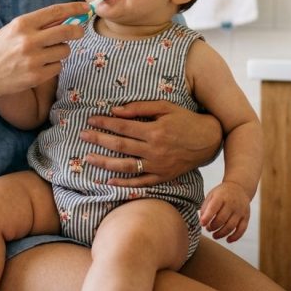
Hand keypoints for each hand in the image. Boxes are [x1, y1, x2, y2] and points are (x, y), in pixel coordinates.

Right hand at [0, 2, 87, 99]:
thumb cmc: (1, 49)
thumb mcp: (15, 30)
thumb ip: (39, 24)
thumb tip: (68, 16)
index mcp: (22, 24)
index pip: (55, 11)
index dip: (74, 8)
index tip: (86, 7)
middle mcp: (28, 40)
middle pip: (67, 31)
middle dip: (77, 30)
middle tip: (79, 31)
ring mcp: (33, 59)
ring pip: (64, 50)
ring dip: (60, 51)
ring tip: (45, 53)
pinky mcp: (36, 76)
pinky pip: (58, 67)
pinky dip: (53, 66)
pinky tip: (39, 66)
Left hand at [79, 100, 222, 186]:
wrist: (208, 140)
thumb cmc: (185, 120)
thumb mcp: (165, 107)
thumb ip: (140, 108)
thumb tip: (116, 111)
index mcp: (154, 130)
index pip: (122, 127)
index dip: (104, 123)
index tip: (90, 120)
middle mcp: (154, 150)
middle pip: (120, 146)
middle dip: (98, 140)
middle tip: (82, 136)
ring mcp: (158, 166)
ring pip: (126, 166)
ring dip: (105, 163)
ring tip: (88, 159)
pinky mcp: (162, 177)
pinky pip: (140, 182)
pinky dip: (124, 183)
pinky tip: (109, 181)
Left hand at [199, 181, 250, 241]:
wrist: (239, 188)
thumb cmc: (222, 194)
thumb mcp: (212, 195)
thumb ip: (205, 207)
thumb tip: (202, 221)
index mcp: (221, 196)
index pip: (213, 208)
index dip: (207, 217)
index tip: (202, 224)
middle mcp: (232, 203)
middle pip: (222, 219)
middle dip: (213, 227)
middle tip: (208, 229)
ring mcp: (240, 211)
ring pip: (231, 226)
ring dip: (221, 234)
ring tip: (214, 235)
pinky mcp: (246, 217)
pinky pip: (241, 230)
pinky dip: (235, 237)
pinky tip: (228, 240)